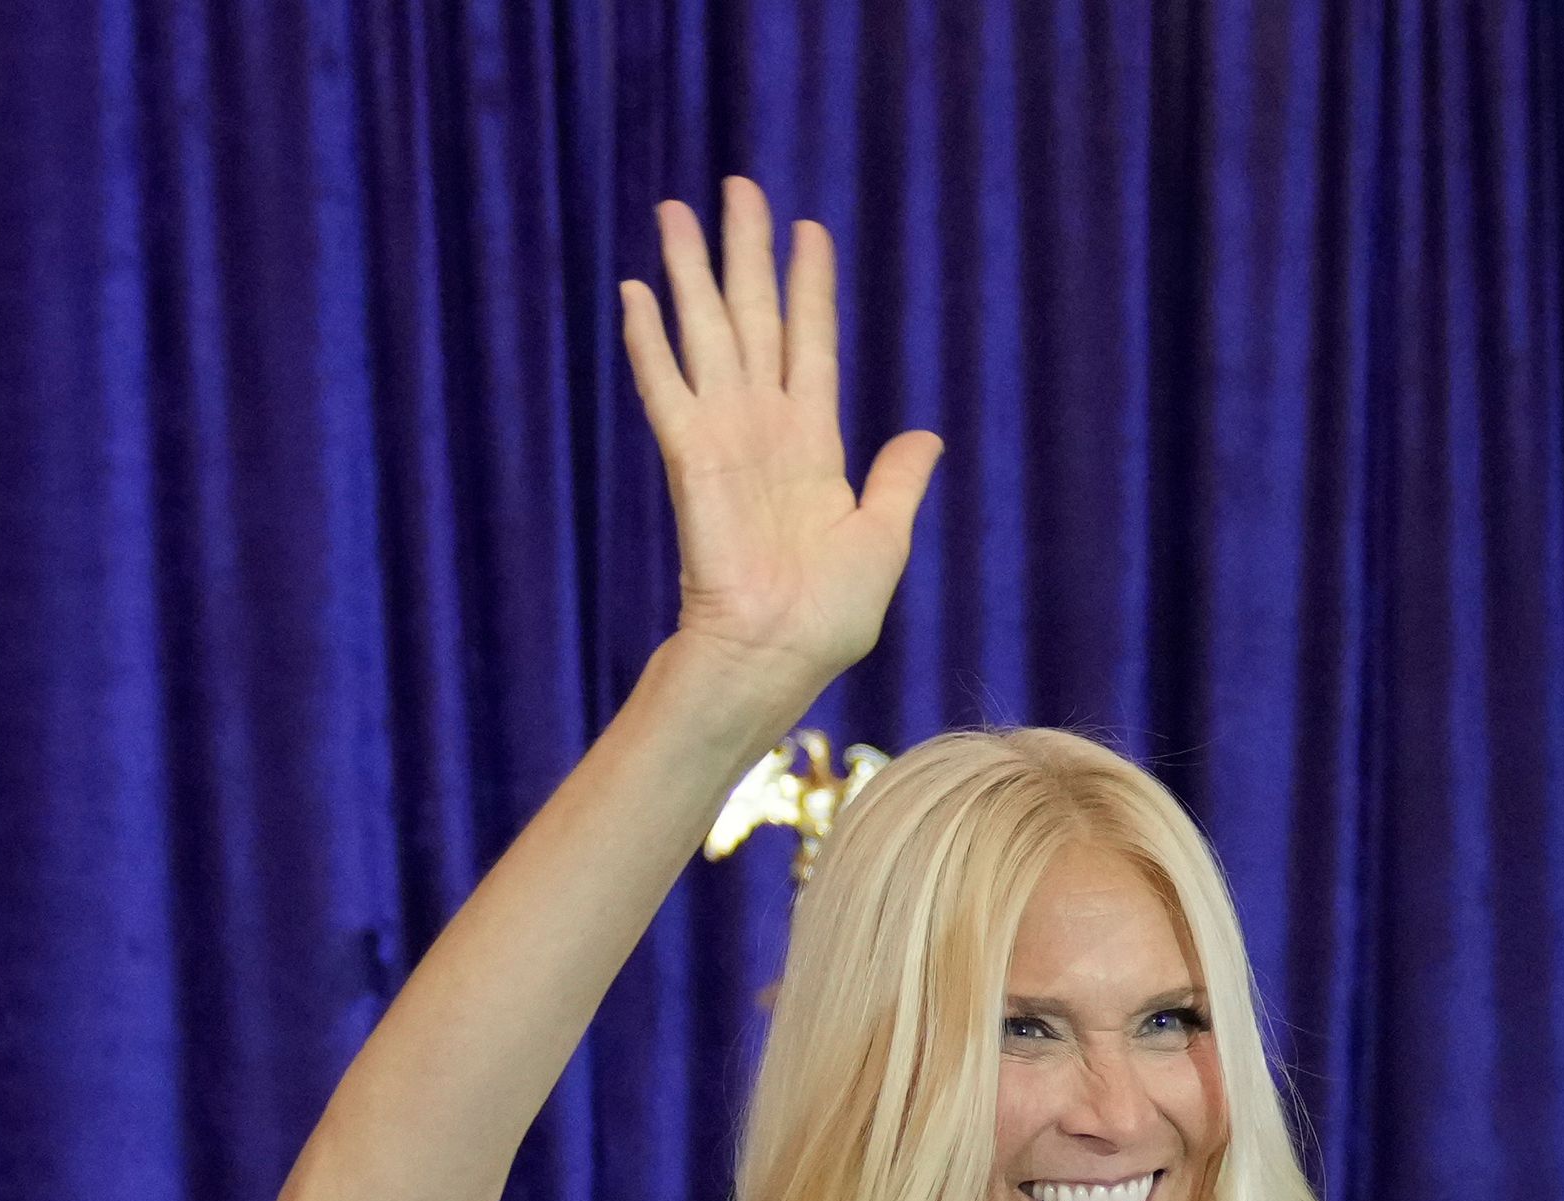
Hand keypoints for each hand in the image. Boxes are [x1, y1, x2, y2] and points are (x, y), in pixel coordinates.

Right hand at [619, 177, 941, 702]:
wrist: (780, 652)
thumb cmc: (830, 613)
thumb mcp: (883, 537)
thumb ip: (896, 480)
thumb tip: (927, 436)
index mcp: (815, 443)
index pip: (812, 343)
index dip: (811, 286)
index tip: (810, 230)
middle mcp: (766, 426)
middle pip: (755, 317)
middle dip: (747, 251)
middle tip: (738, 186)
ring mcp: (724, 436)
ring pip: (707, 331)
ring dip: (691, 271)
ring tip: (675, 210)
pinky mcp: (690, 457)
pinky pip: (667, 386)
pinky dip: (650, 340)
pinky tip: (636, 293)